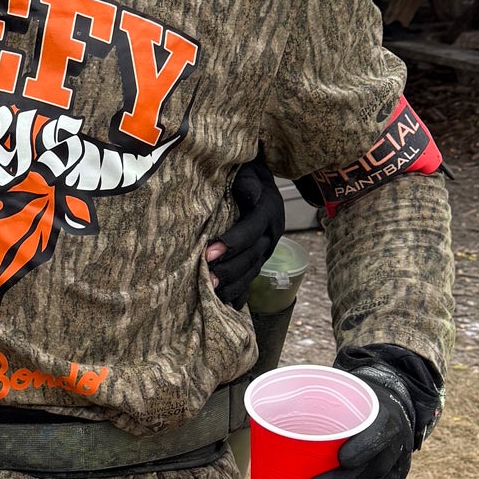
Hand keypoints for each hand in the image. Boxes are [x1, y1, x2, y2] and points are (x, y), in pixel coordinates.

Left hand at [205, 147, 284, 306]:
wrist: (255, 178)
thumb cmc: (244, 172)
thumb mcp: (248, 171)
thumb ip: (247, 183)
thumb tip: (249, 194)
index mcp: (269, 212)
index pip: (252, 230)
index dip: (232, 243)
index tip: (209, 252)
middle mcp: (270, 234)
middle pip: (252, 257)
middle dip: (230, 270)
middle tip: (208, 280)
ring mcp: (265, 250)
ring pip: (252, 272)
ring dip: (233, 286)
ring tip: (213, 295)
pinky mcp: (257, 260)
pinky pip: (250, 281)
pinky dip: (239, 295)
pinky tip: (225, 307)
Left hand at [300, 350, 439, 478]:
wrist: (387, 410)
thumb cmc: (350, 403)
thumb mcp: (338, 393)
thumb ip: (309, 401)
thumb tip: (256, 413)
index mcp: (386, 418)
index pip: (382, 435)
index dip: (365, 448)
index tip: (341, 457)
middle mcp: (398, 448)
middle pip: (373, 473)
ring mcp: (398, 473)